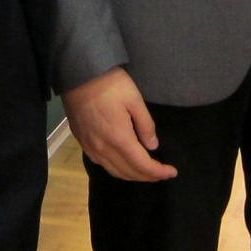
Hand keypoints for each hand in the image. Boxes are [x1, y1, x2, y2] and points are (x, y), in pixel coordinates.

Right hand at [62, 67, 175, 182]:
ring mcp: (90, 147)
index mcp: (119, 139)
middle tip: (161, 173)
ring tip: (145, 172)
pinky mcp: (82, 142)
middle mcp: (103, 149)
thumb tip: (152, 146)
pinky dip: (116, 169)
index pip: (142, 165)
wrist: (78, 74)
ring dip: (132, 175)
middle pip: (128, 172)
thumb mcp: (135, 99)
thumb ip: (146, 125)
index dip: (158, 172)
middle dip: (147, 176)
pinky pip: (101, 164)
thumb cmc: (110, 84)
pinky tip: (123, 163)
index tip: (172, 172)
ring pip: (114, 171)